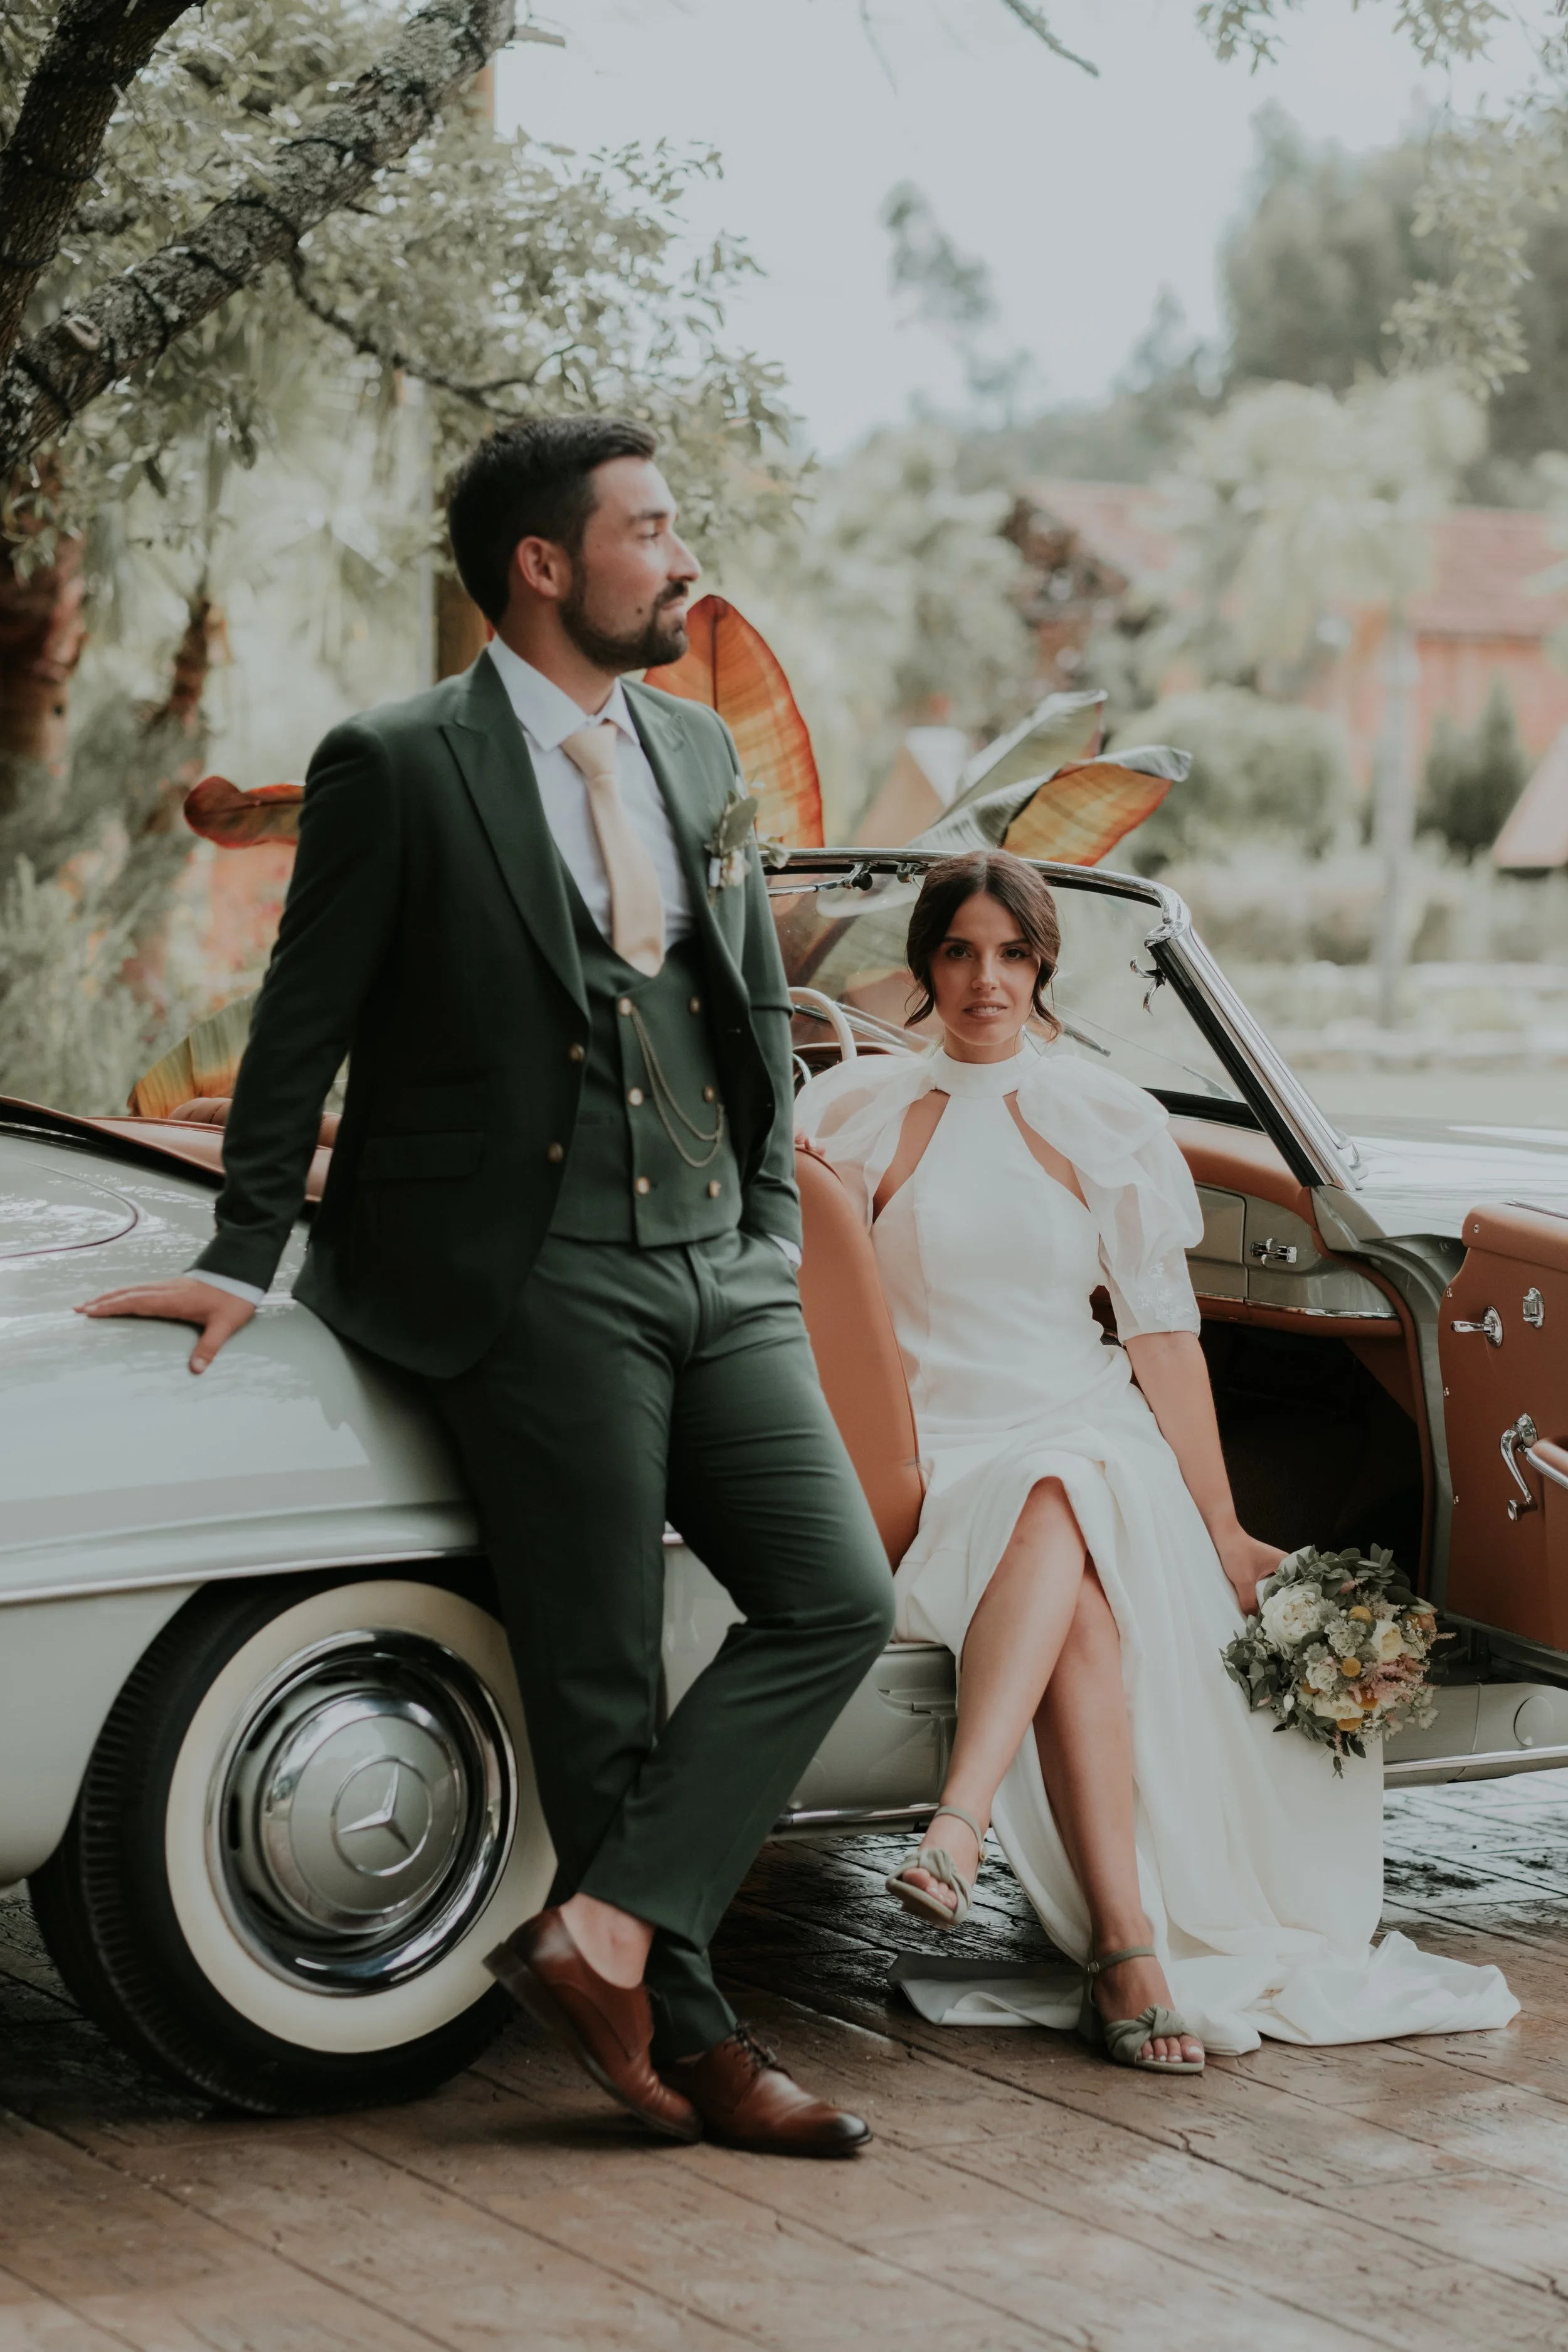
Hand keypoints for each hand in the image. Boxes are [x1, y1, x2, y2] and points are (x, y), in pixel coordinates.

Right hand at [75, 1277, 255, 1373]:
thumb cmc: (234, 1298)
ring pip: (133, 1289)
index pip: (136, 1303)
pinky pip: (142, 1288)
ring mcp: (169, 1286)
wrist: (243, 1271)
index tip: (91, 1311)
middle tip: (79, 1308)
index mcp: (173, 1300)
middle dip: (103, 1301)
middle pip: (128, 1294)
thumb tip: (196, 1369)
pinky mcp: (174, 1285)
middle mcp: (166, 1290)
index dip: (113, 1307)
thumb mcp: (224, 1325)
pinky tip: (121, 1296)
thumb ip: (209, 1347)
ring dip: (111, 1295)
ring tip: (91, 1302)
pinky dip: (126, 1293)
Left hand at [1214, 1528, 1285, 1616]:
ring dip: (1270, 1600)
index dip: (1293, 1602)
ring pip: (1275, 1589)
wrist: (1223, 1536)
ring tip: (1270, 1616)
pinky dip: (1263, 1595)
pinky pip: (1267, 1586)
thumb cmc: (1236, 1552)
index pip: (1297, 1587)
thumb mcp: (1243, 1580)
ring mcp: (1273, 1567)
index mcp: (1285, 1563)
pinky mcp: (1263, 1570)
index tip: (1291, 1617)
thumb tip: (1254, 1620)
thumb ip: (1249, 1601)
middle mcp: (1283, 1565)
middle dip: (1281, 1604)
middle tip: (1280, 1621)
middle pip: (1286, 1590)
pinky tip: (1260, 1606)